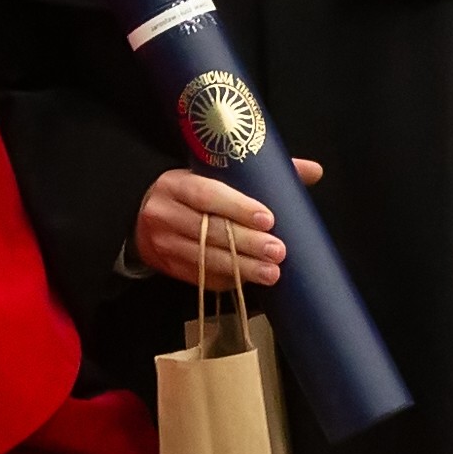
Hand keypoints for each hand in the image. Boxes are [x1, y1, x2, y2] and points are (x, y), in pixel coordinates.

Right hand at [139, 157, 320, 291]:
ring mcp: (163, 243)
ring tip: (271, 273)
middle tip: (278, 251)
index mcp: (177, 184)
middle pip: (209, 231)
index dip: (238, 207)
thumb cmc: (189, 191)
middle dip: (247, 243)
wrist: (139, 213)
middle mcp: (165, 213)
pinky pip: (199, 278)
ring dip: (241, 269)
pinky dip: (225, 280)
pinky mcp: (166, 267)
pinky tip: (246, 283)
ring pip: (205, 258)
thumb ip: (259, 172)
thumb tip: (314, 170)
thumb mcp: (212, 173)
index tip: (268, 218)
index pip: (207, 194)